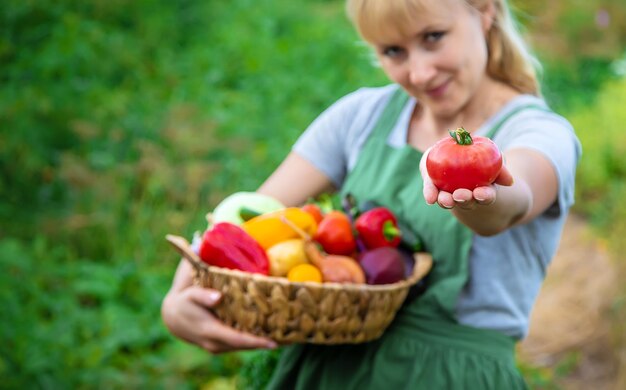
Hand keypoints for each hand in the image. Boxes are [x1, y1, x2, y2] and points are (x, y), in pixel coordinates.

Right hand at [161, 261, 277, 353]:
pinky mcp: (222, 345)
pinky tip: (271, 334)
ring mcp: (218, 347)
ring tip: (286, 336)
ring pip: (244, 347)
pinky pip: (241, 344)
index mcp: (210, 331)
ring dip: (263, 343)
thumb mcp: (191, 295)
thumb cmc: (185, 302)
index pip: (237, 339)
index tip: (274, 342)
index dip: (255, 341)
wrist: (173, 317)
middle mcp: (215, 344)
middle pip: (245, 346)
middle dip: (266, 343)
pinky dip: (255, 340)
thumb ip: (203, 295)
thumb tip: (218, 297)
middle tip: (290, 337)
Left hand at [419, 147, 513, 209]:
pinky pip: (432, 192)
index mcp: (483, 190)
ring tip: (444, 199)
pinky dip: (431, 194)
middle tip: (460, 195)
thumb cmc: (479, 158)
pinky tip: (430, 198)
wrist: (455, 155)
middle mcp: (466, 197)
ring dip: (446, 201)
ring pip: (448, 201)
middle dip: (464, 199)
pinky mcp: (435, 188)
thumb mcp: (493, 158)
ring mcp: (450, 195)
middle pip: (466, 202)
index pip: (486, 196)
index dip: (484, 196)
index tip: (480, 193)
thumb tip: (509, 182)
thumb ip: (501, 166)